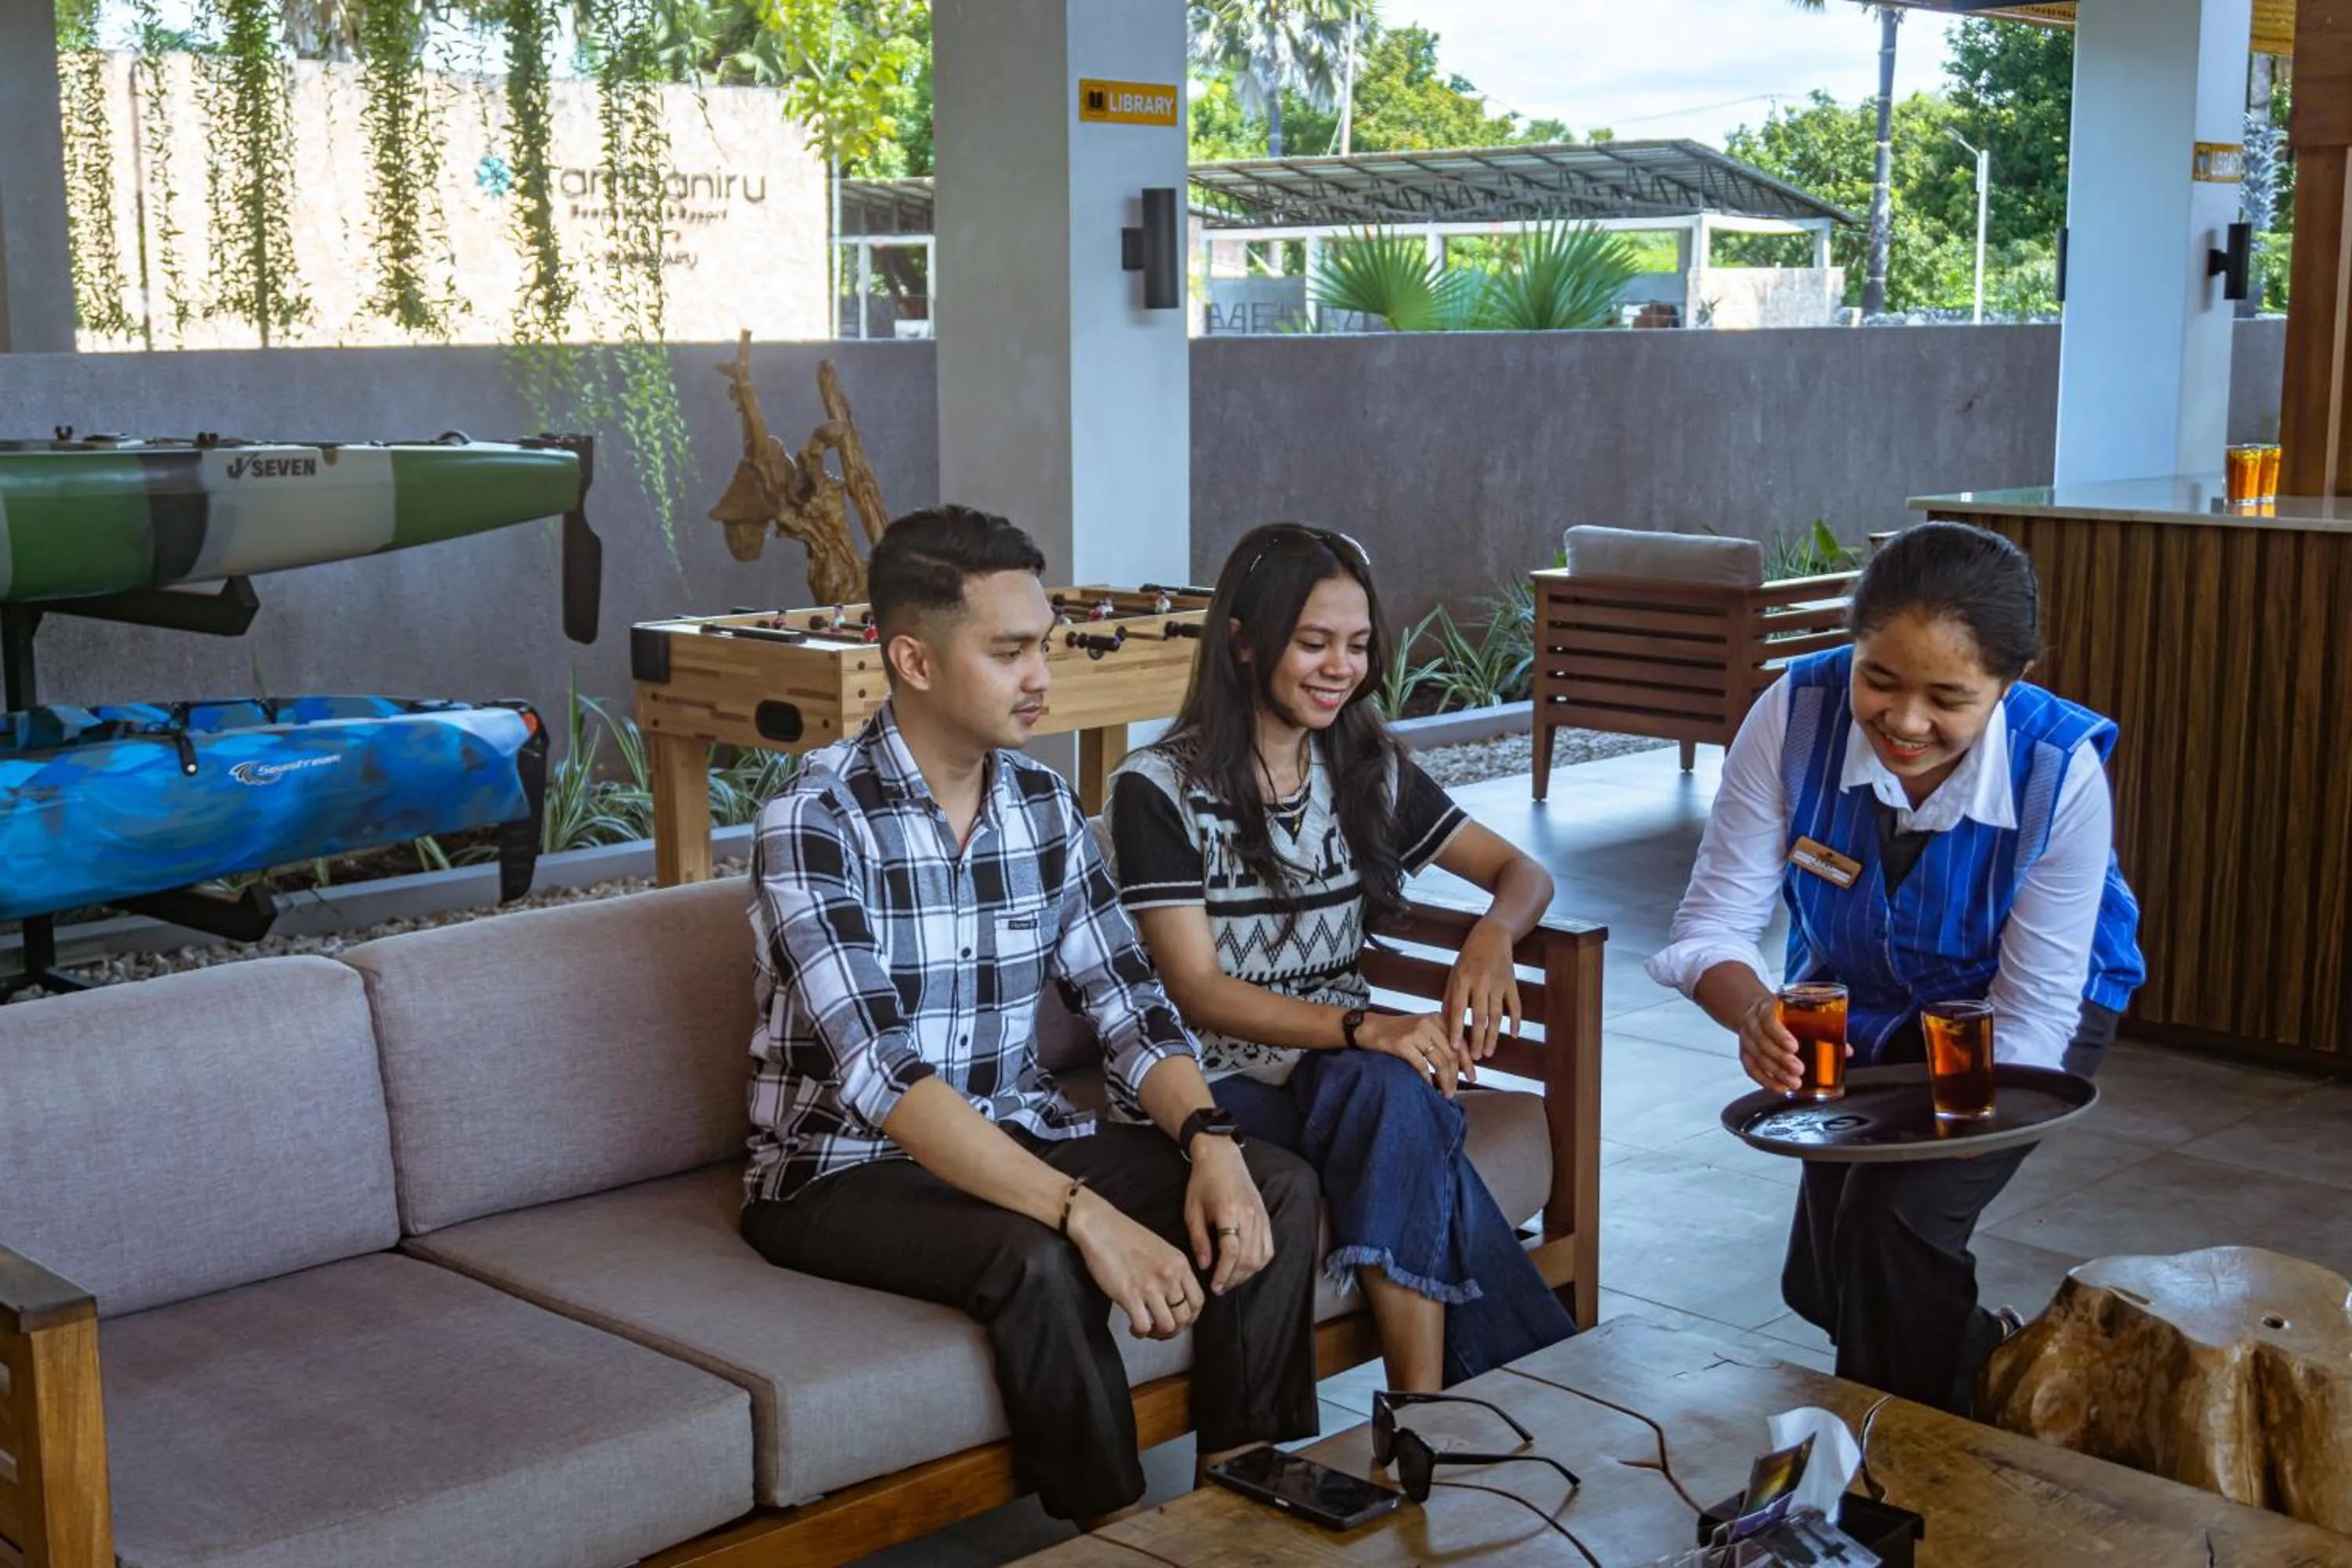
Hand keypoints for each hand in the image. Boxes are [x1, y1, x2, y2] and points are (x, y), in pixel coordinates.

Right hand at [1066, 1189, 1203, 1339]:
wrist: (1100, 1226)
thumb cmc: (1126, 1236)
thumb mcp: (1161, 1249)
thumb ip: (1172, 1271)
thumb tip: (1175, 1297)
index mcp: (1179, 1263)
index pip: (1198, 1301)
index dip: (1190, 1317)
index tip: (1179, 1321)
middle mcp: (1169, 1275)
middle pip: (1185, 1317)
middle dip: (1174, 1330)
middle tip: (1161, 1329)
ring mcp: (1150, 1286)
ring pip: (1167, 1326)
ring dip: (1157, 1334)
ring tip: (1147, 1329)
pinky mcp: (1129, 1295)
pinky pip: (1143, 1326)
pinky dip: (1139, 1332)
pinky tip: (1132, 1326)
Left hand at [1182, 1137, 1272, 1295]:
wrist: (1222, 1157)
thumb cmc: (1203, 1182)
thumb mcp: (1192, 1210)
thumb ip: (1199, 1240)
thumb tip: (1205, 1265)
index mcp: (1229, 1212)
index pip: (1232, 1253)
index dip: (1224, 1274)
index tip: (1215, 1286)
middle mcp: (1249, 1215)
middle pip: (1248, 1258)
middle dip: (1235, 1278)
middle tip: (1221, 1287)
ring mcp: (1260, 1216)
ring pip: (1261, 1256)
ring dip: (1247, 1273)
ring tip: (1232, 1279)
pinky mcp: (1265, 1216)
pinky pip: (1269, 1246)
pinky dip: (1260, 1261)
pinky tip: (1247, 1267)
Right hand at [1357, 1010, 1474, 1097]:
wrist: (1369, 1028)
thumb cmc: (1398, 1032)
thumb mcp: (1423, 1028)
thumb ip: (1440, 1039)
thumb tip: (1461, 1064)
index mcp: (1438, 1018)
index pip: (1460, 1043)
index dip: (1468, 1062)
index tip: (1472, 1076)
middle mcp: (1430, 1023)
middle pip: (1452, 1054)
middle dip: (1457, 1076)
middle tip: (1456, 1091)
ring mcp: (1416, 1033)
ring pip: (1440, 1062)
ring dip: (1446, 1081)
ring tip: (1447, 1093)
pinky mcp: (1403, 1044)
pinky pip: (1422, 1066)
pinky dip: (1428, 1079)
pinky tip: (1430, 1087)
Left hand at [1444, 918, 1523, 1062]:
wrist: (1492, 935)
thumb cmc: (1468, 957)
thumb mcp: (1454, 974)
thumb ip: (1449, 998)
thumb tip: (1444, 1024)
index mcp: (1463, 979)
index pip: (1459, 1008)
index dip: (1457, 1028)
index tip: (1455, 1047)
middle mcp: (1481, 982)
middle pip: (1479, 1016)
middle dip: (1478, 1039)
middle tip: (1476, 1058)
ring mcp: (1498, 983)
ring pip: (1497, 1014)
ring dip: (1494, 1036)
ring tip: (1489, 1053)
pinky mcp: (1512, 983)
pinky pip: (1515, 1005)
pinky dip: (1516, 1021)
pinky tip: (1514, 1035)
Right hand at [1738, 993, 1834, 1093]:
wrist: (1758, 1011)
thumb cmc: (1783, 1013)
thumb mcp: (1800, 1012)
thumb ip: (1822, 1028)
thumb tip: (1847, 1050)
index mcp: (1767, 1007)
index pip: (1768, 1019)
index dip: (1780, 1034)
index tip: (1795, 1047)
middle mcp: (1753, 1022)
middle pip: (1762, 1041)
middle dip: (1781, 1058)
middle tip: (1799, 1069)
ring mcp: (1746, 1038)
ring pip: (1756, 1057)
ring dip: (1776, 1072)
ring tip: (1795, 1082)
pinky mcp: (1744, 1053)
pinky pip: (1751, 1069)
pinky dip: (1765, 1080)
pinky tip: (1780, 1088)